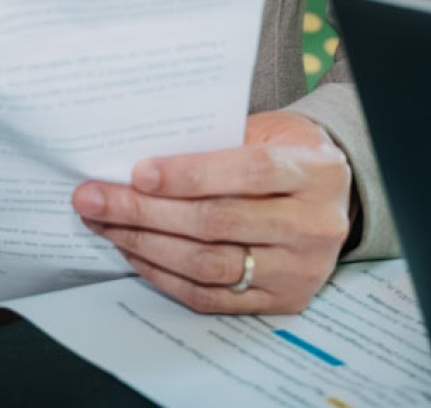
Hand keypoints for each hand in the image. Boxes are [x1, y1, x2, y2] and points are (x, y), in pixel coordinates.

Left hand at [71, 110, 351, 314]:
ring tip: (104, 225)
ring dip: (146, 246)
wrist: (335, 195)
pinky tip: (135, 254)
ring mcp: (298, 270)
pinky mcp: (281, 301)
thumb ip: (218, 141)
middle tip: (94, 198)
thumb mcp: (268, 129)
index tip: (138, 172)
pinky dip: (166, 276)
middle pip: (218, 223)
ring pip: (209, 265)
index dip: (190, 174)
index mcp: (312, 171)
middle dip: (146, 212)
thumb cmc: (289, 152)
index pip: (248, 172)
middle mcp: (312, 225)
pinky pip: (212, 297)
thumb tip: (140, 161)